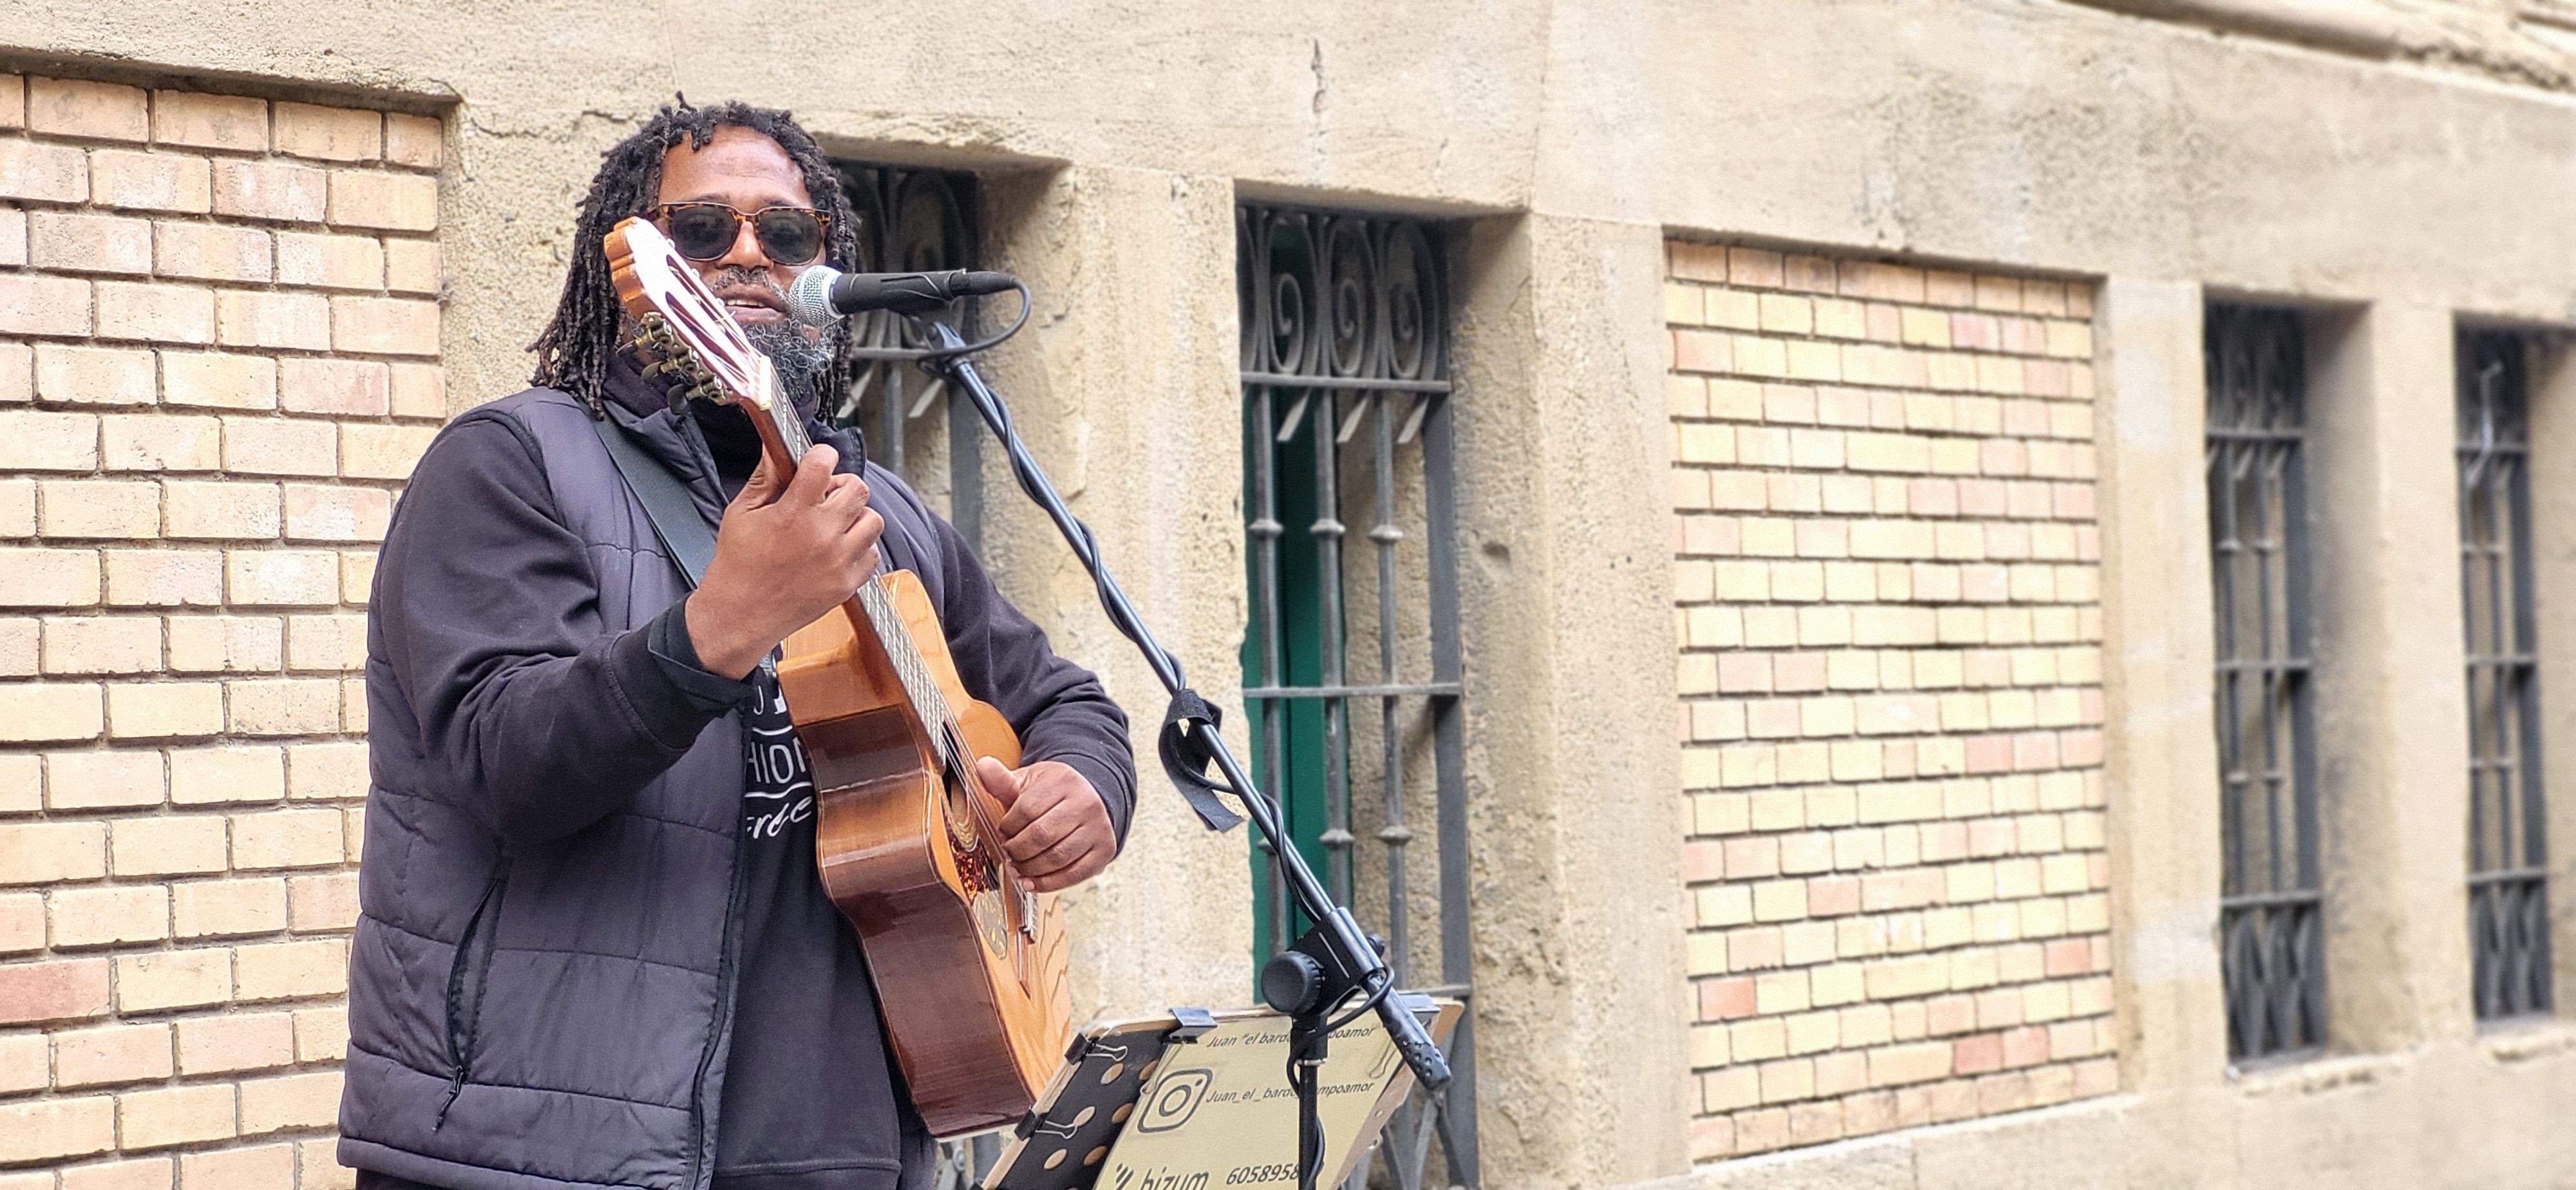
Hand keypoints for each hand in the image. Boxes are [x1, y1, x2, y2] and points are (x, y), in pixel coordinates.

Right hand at [685, 444, 882, 679]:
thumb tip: (775, 449)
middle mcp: (821, 535)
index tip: (817, 461)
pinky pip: (873, 553)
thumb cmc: (737, 565)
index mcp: (793, 513)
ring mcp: (839, 561)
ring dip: (855, 516)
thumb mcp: (741, 513)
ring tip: (833, 524)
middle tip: (824, 496)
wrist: (740, 616)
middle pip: (858, 488)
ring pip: (872, 519)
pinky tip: (837, 549)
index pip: (823, 464)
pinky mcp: (847, 583)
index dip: (821, 456)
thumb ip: (765, 478)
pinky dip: (860, 548)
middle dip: (841, 486)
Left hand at [977, 757, 1116, 892]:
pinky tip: (1031, 882)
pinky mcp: (1105, 850)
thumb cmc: (1049, 794)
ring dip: (1030, 869)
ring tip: (1018, 868)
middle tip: (1009, 853)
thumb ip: (1002, 781)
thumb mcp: (1027, 782)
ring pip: (1057, 858)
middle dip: (1017, 850)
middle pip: (1042, 835)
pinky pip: (1074, 874)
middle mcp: (1087, 802)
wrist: (1085, 799)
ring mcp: (1099, 827)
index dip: (1008, 826)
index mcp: (1065, 780)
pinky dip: (1049, 883)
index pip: (1027, 809)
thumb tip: (982, 766)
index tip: (1003, 832)